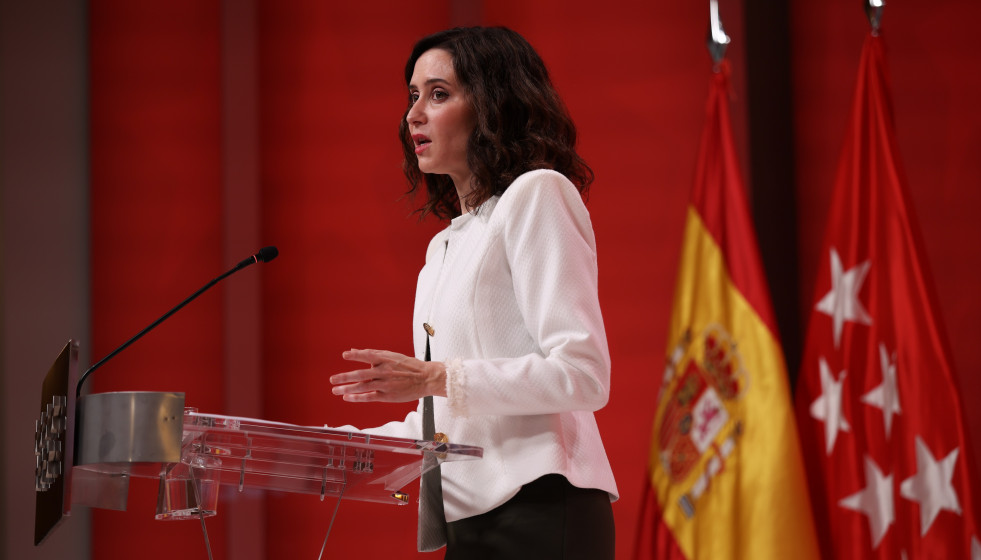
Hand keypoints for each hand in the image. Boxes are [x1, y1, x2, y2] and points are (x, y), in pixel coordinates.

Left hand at [330, 348, 445, 402]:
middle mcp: (384, 371)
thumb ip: (373, 354)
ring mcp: (385, 384)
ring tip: (335, 390)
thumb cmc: (409, 366)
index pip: (368, 355)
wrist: (425, 378)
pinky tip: (347, 398)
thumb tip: (354, 351)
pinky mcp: (387, 396)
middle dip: (345, 377)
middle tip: (332, 379)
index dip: (356, 355)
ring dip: (347, 388)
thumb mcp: (392, 356)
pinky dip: (357, 398)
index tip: (345, 355)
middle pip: (361, 374)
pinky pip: (369, 397)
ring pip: (363, 386)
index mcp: (386, 359)